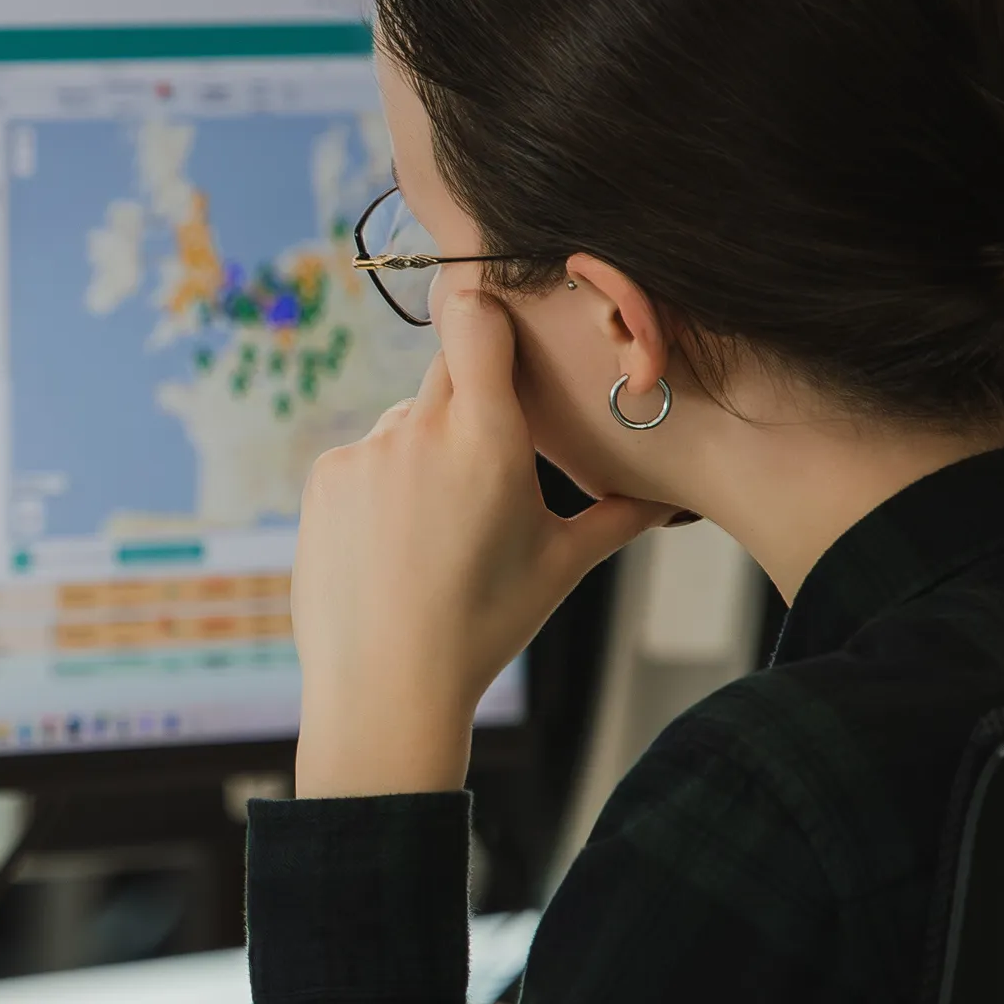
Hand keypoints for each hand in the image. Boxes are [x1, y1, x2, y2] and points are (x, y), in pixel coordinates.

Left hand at [293, 287, 672, 797]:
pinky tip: (395, 540)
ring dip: (426, 448)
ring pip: (406, 419)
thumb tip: (677, 496)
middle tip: (487, 453)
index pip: (479, 320)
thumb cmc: (484, 625)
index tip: (505, 335)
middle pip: (448, 367)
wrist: (386, 686)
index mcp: (488, 440)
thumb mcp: (562, 565)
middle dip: (471, 396)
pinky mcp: (325, 478)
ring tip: (437, 524)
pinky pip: (364, 456)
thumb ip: (619, 515)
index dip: (492, 317)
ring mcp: (365, 452)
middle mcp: (420, 432)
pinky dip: (382, 482)